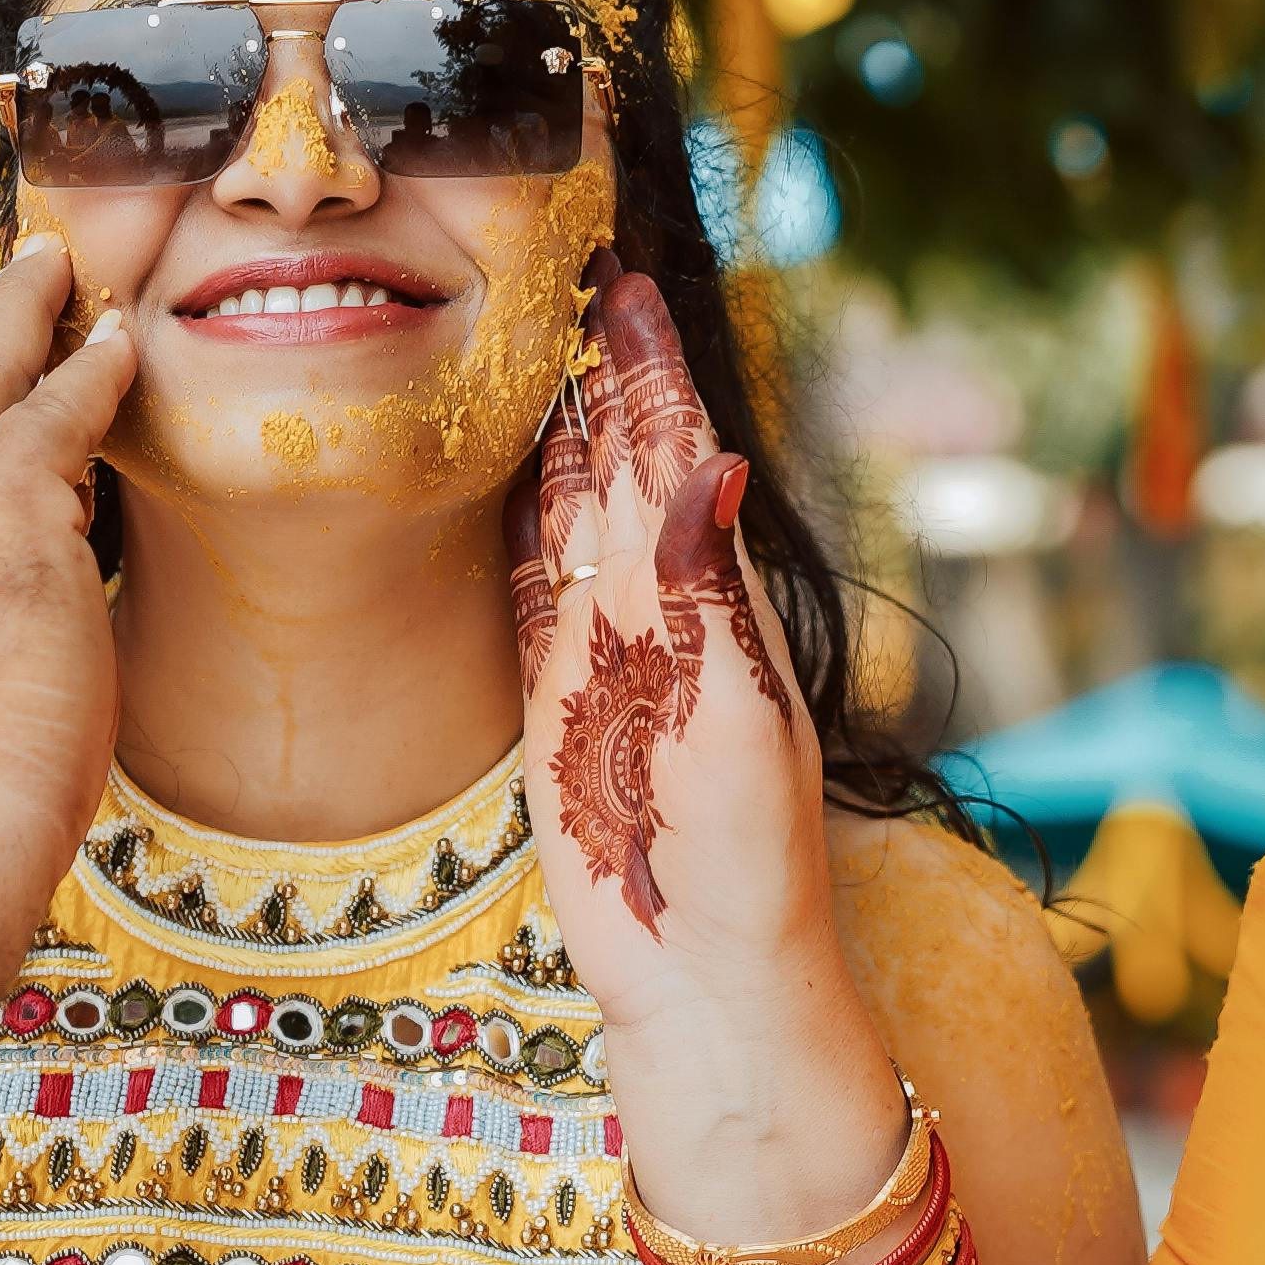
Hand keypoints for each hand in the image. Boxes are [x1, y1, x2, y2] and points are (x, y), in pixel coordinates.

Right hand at [509, 278, 904, 1239]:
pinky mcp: (553, 710)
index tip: (626, 284)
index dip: (653, 375)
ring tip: (538, 348)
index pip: (680, 459)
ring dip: (560, 435)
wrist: (707, 985)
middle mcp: (663, 617)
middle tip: (574, 278)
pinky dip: (521, 527)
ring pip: (573, 519)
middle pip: (623, 469)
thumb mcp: (739, 724)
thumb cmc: (749, 868)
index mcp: (718, 606)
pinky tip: (514, 478)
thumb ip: (708, 594)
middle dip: (606, 378)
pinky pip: (529, 594)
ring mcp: (605, 660)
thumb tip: (709, 462)